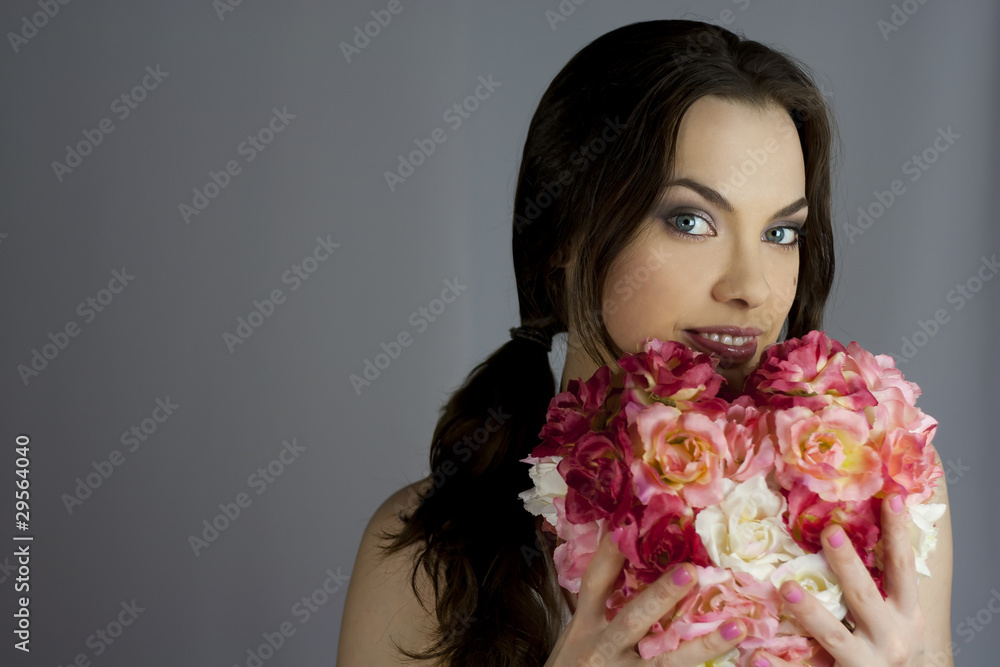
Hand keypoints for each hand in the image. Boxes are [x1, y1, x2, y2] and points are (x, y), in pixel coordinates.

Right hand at [545, 532, 748, 666]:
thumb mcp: (576, 638)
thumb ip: (598, 611)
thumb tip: (626, 566)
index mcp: (583, 627)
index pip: (596, 581)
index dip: (612, 551)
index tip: (632, 522)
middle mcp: (599, 648)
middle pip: (633, 618)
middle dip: (662, 596)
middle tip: (692, 571)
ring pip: (664, 661)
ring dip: (702, 646)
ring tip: (736, 628)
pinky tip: (730, 666)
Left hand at [749, 493, 923, 666]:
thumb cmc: (889, 647)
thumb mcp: (898, 617)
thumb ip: (880, 582)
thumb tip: (852, 525)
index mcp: (907, 615)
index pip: (902, 568)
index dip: (898, 533)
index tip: (888, 497)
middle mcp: (891, 639)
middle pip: (865, 597)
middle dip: (848, 565)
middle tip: (830, 532)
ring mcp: (867, 663)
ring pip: (834, 635)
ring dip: (810, 611)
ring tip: (786, 587)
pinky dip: (782, 666)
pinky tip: (757, 657)